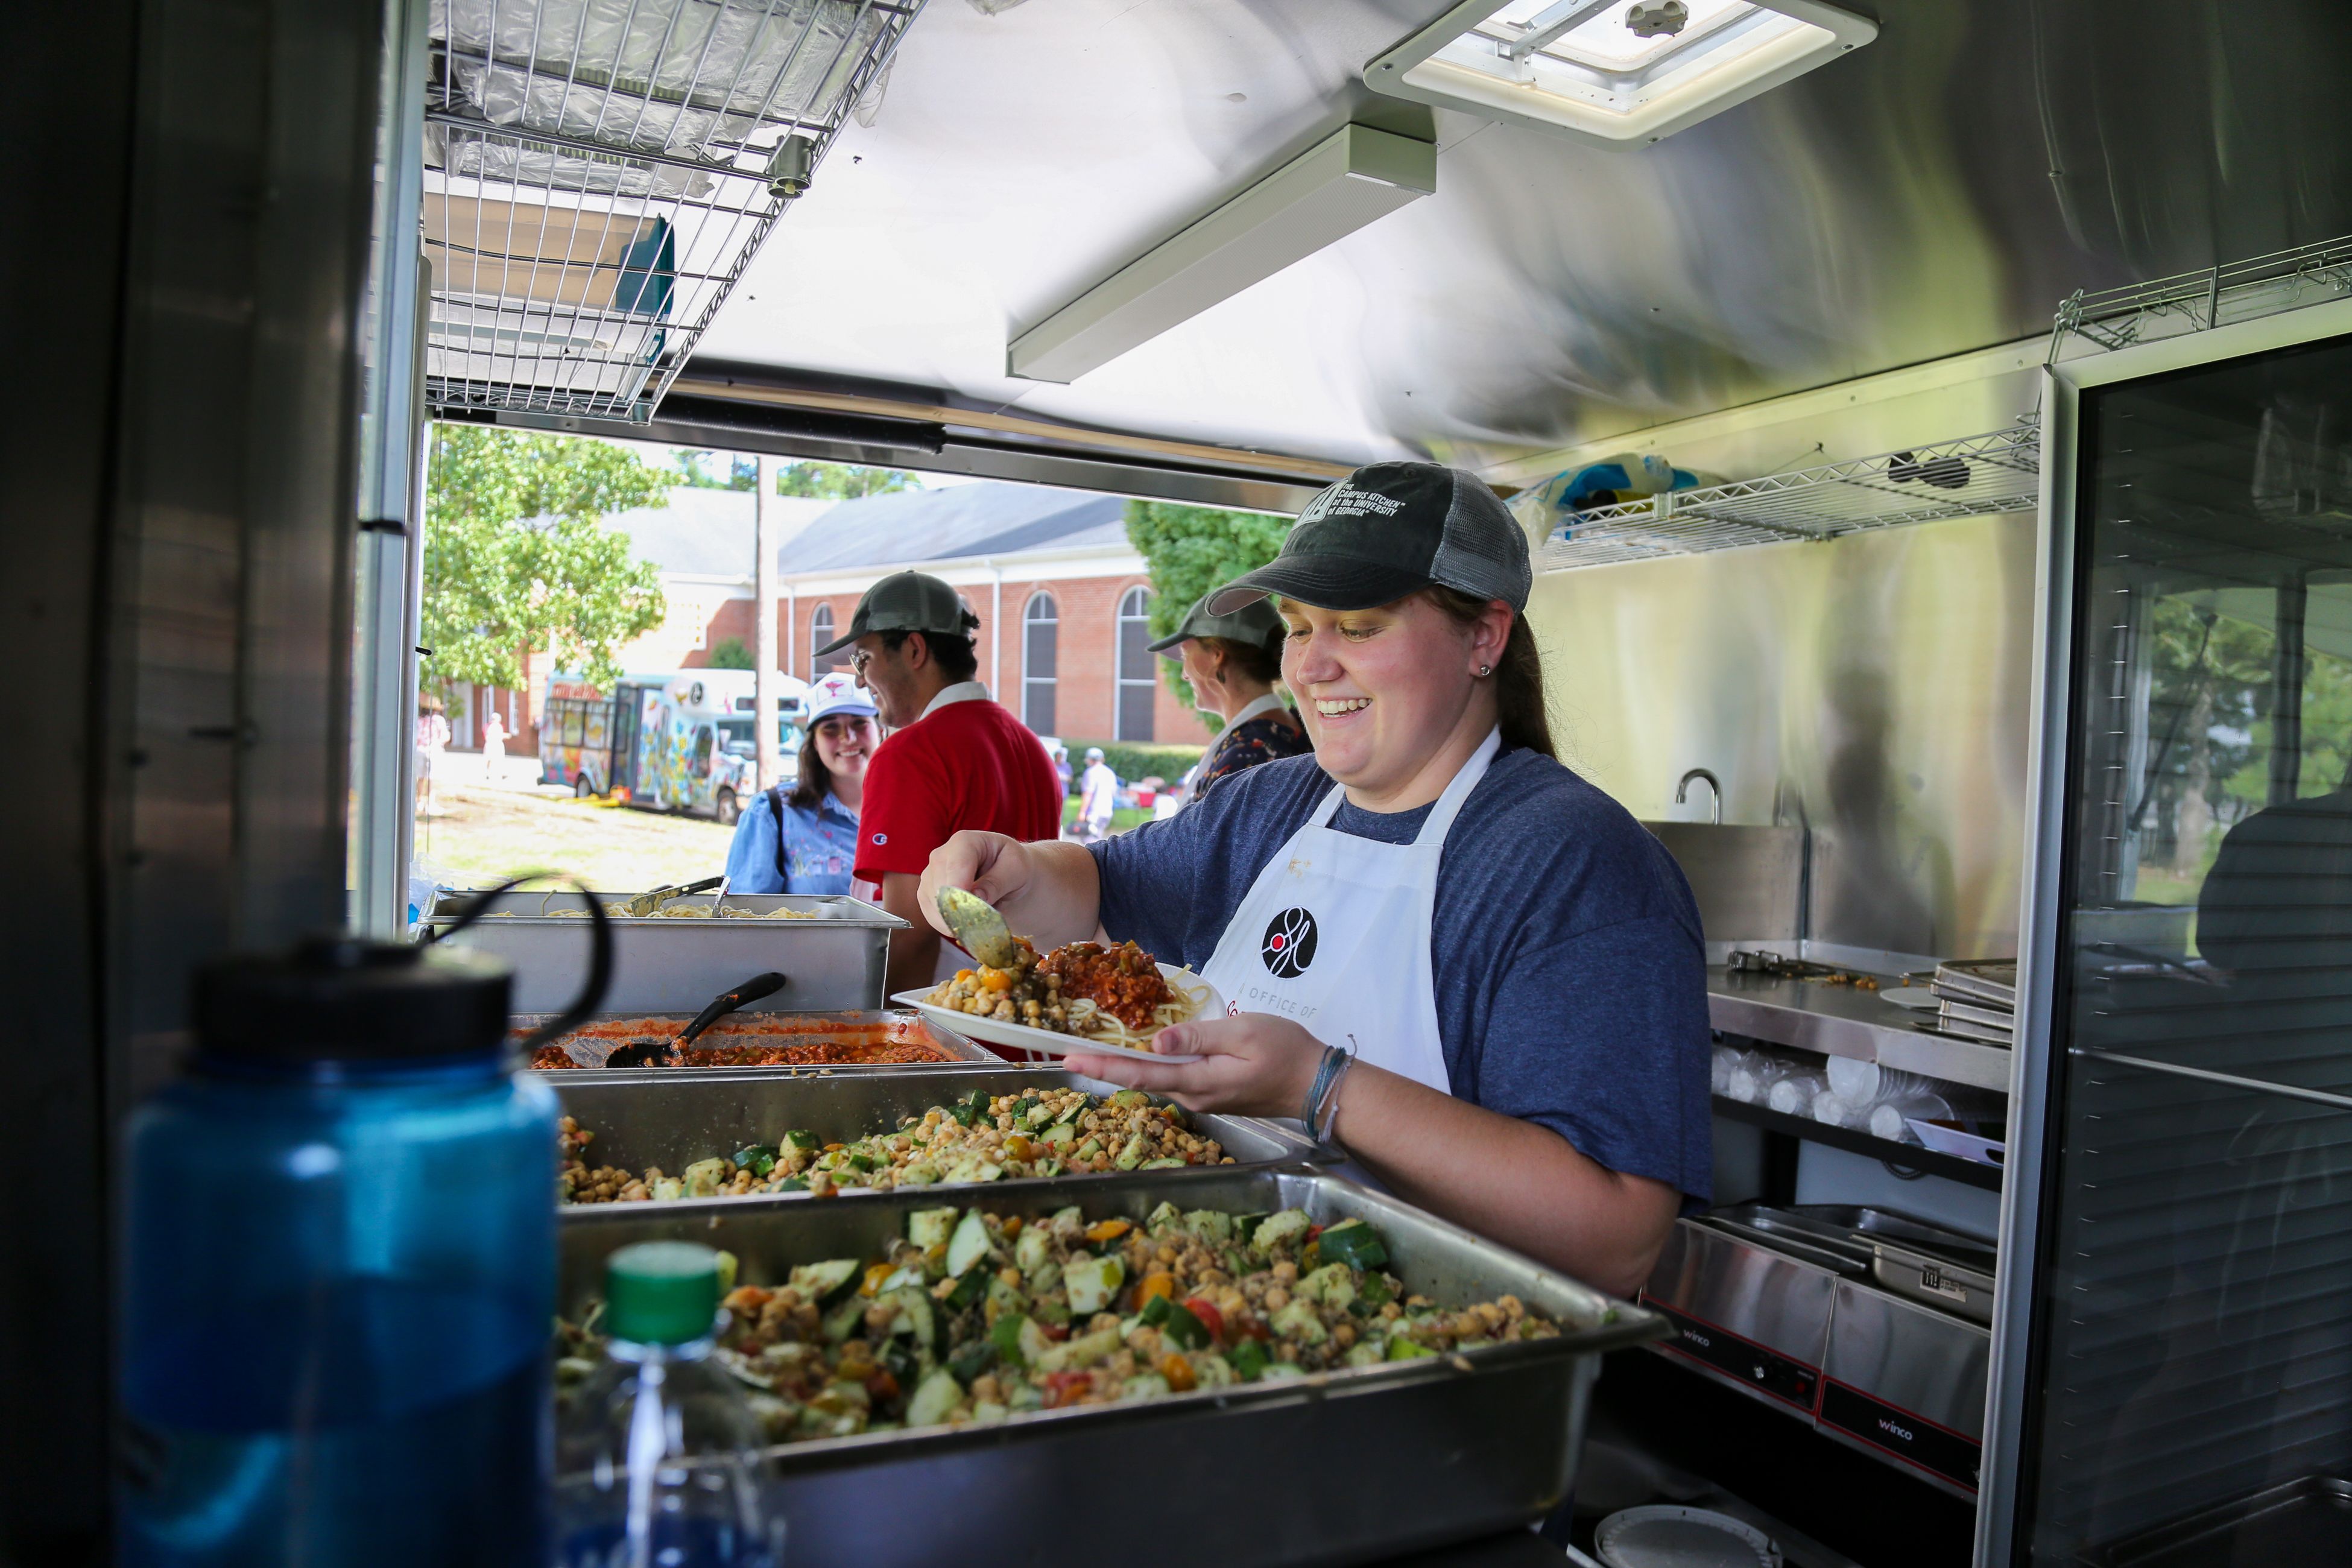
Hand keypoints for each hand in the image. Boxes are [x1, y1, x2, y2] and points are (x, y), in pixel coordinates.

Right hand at [916, 832, 1029, 939]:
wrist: (1006, 875)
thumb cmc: (1012, 867)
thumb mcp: (1016, 870)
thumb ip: (997, 882)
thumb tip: (976, 897)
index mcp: (964, 841)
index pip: (956, 866)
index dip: (961, 890)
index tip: (972, 909)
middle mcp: (941, 855)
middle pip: (941, 887)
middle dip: (962, 909)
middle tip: (984, 921)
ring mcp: (931, 875)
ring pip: (934, 905)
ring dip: (957, 919)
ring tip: (980, 919)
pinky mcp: (927, 895)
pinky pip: (932, 916)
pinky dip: (950, 925)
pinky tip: (967, 924)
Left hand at [1064, 1013, 1324, 1118]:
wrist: (1315, 1082)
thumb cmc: (1285, 1051)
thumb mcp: (1242, 1033)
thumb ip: (1198, 1038)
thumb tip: (1156, 1043)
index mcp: (1198, 1081)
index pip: (1140, 1075)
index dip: (1102, 1066)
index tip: (1069, 1060)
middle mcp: (1193, 1096)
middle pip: (1141, 1080)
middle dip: (1104, 1066)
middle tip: (1067, 1051)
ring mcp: (1202, 1099)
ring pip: (1156, 1080)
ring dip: (1125, 1067)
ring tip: (1092, 1050)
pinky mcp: (1211, 1094)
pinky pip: (1174, 1079)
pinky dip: (1150, 1067)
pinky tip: (1140, 1054)